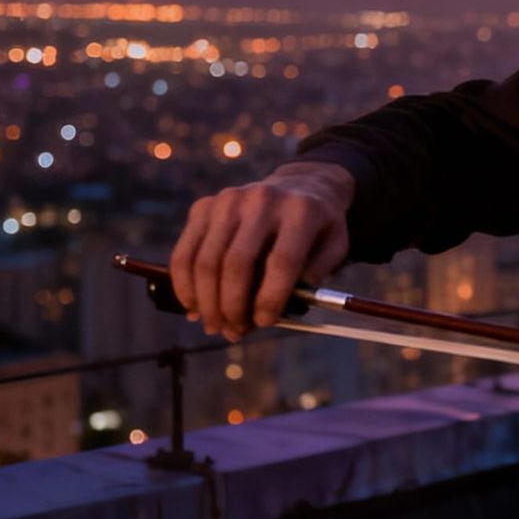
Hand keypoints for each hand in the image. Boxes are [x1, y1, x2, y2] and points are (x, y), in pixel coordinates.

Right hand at [170, 162, 354, 339]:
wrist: (300, 186)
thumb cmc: (317, 228)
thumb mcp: (333, 248)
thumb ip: (312, 279)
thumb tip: (275, 312)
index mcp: (302, 211)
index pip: (282, 261)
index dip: (270, 298)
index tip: (264, 323)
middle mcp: (262, 200)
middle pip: (237, 263)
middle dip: (232, 306)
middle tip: (234, 332)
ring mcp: (228, 200)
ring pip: (206, 261)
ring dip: (207, 302)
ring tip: (215, 326)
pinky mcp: (204, 206)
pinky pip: (185, 253)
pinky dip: (185, 286)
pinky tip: (194, 307)